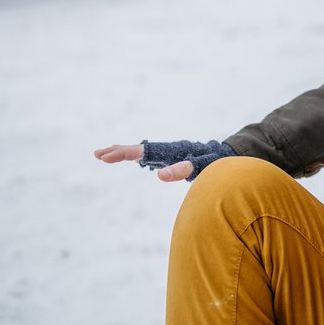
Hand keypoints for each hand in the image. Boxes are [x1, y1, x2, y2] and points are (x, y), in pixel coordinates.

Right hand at [95, 140, 232, 181]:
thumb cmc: (216, 160)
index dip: (124, 153)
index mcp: (171, 150)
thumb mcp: (203, 165)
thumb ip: (183, 169)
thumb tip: (159, 176)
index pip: (143, 150)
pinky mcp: (170, 158)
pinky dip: (136, 156)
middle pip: (139, 149)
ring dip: (123, 152)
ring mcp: (167, 153)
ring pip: (142, 151)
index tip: (105, 156)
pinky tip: (130, 158)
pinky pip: (149, 156)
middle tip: (97, 154)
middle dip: (118, 151)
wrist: (225, 154)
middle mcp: (167, 149)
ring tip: (103, 155)